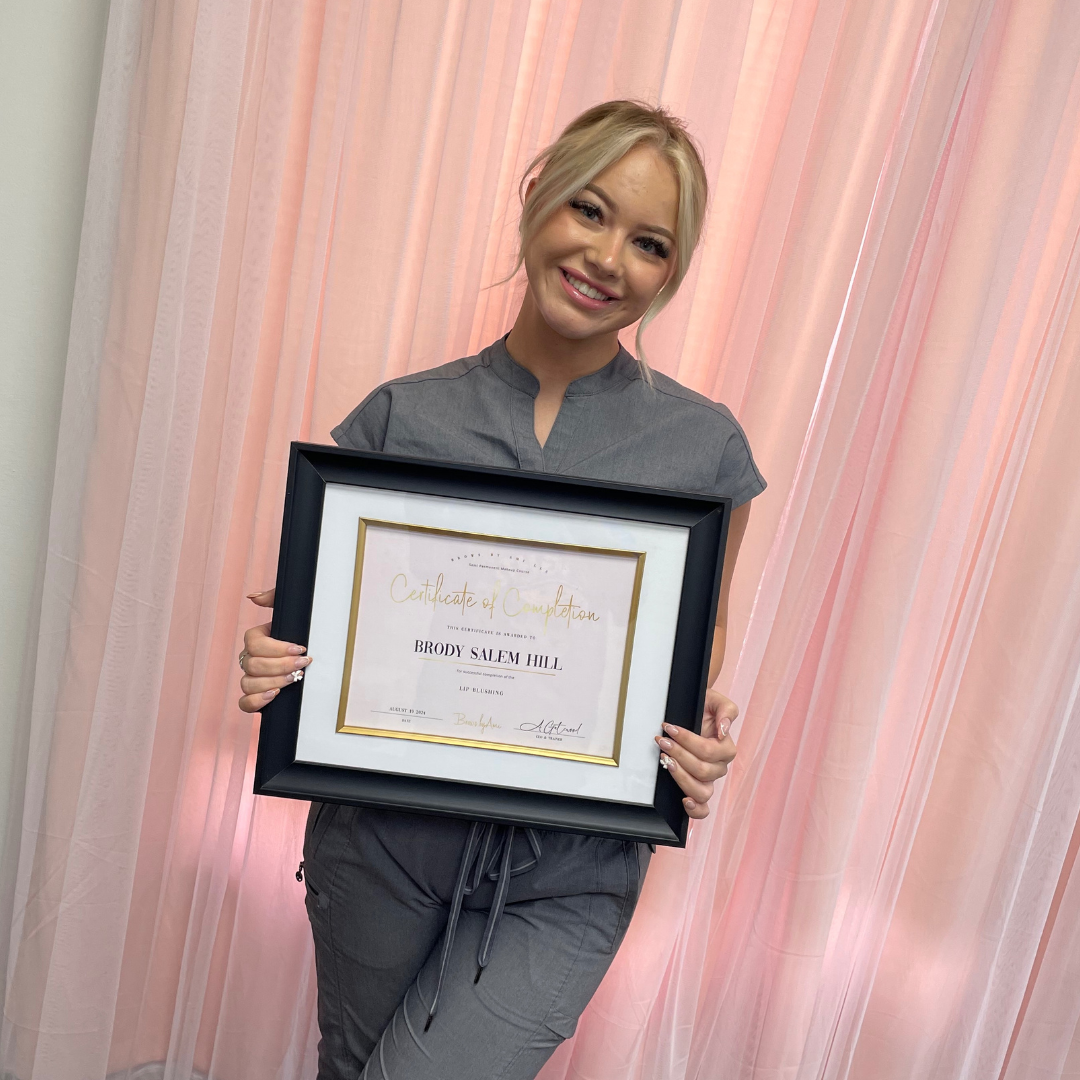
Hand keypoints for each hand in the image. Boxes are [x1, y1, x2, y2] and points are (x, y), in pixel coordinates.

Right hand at [237, 588, 311, 712]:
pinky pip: (245, 703)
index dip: (276, 648)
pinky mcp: (256, 697)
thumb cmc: (299, 632)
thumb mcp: (291, 612)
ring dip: (273, 682)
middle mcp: (250, 659)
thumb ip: (273, 598)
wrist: (311, 655)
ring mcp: (251, 678)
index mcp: (256, 639)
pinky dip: (257, 701)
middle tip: (302, 665)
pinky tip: (275, 695)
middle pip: (252, 665)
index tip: (300, 649)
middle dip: (280, 666)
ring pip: (248, 683)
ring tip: (294, 679)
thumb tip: (254, 597)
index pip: (254, 643)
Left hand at [654, 688, 737, 819]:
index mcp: (726, 748)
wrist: (692, 710)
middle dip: (679, 755)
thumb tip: (724, 730)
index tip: (669, 728)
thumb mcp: (716, 700)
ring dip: (681, 777)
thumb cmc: (703, 707)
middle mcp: (719, 767)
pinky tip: (683, 801)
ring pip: (702, 791)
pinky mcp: (698, 790)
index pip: (709, 751)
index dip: (688, 741)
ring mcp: (709, 780)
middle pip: (702, 771)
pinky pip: (703, 809)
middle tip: (662, 742)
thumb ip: (726, 711)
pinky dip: (695, 809)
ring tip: (666, 762)